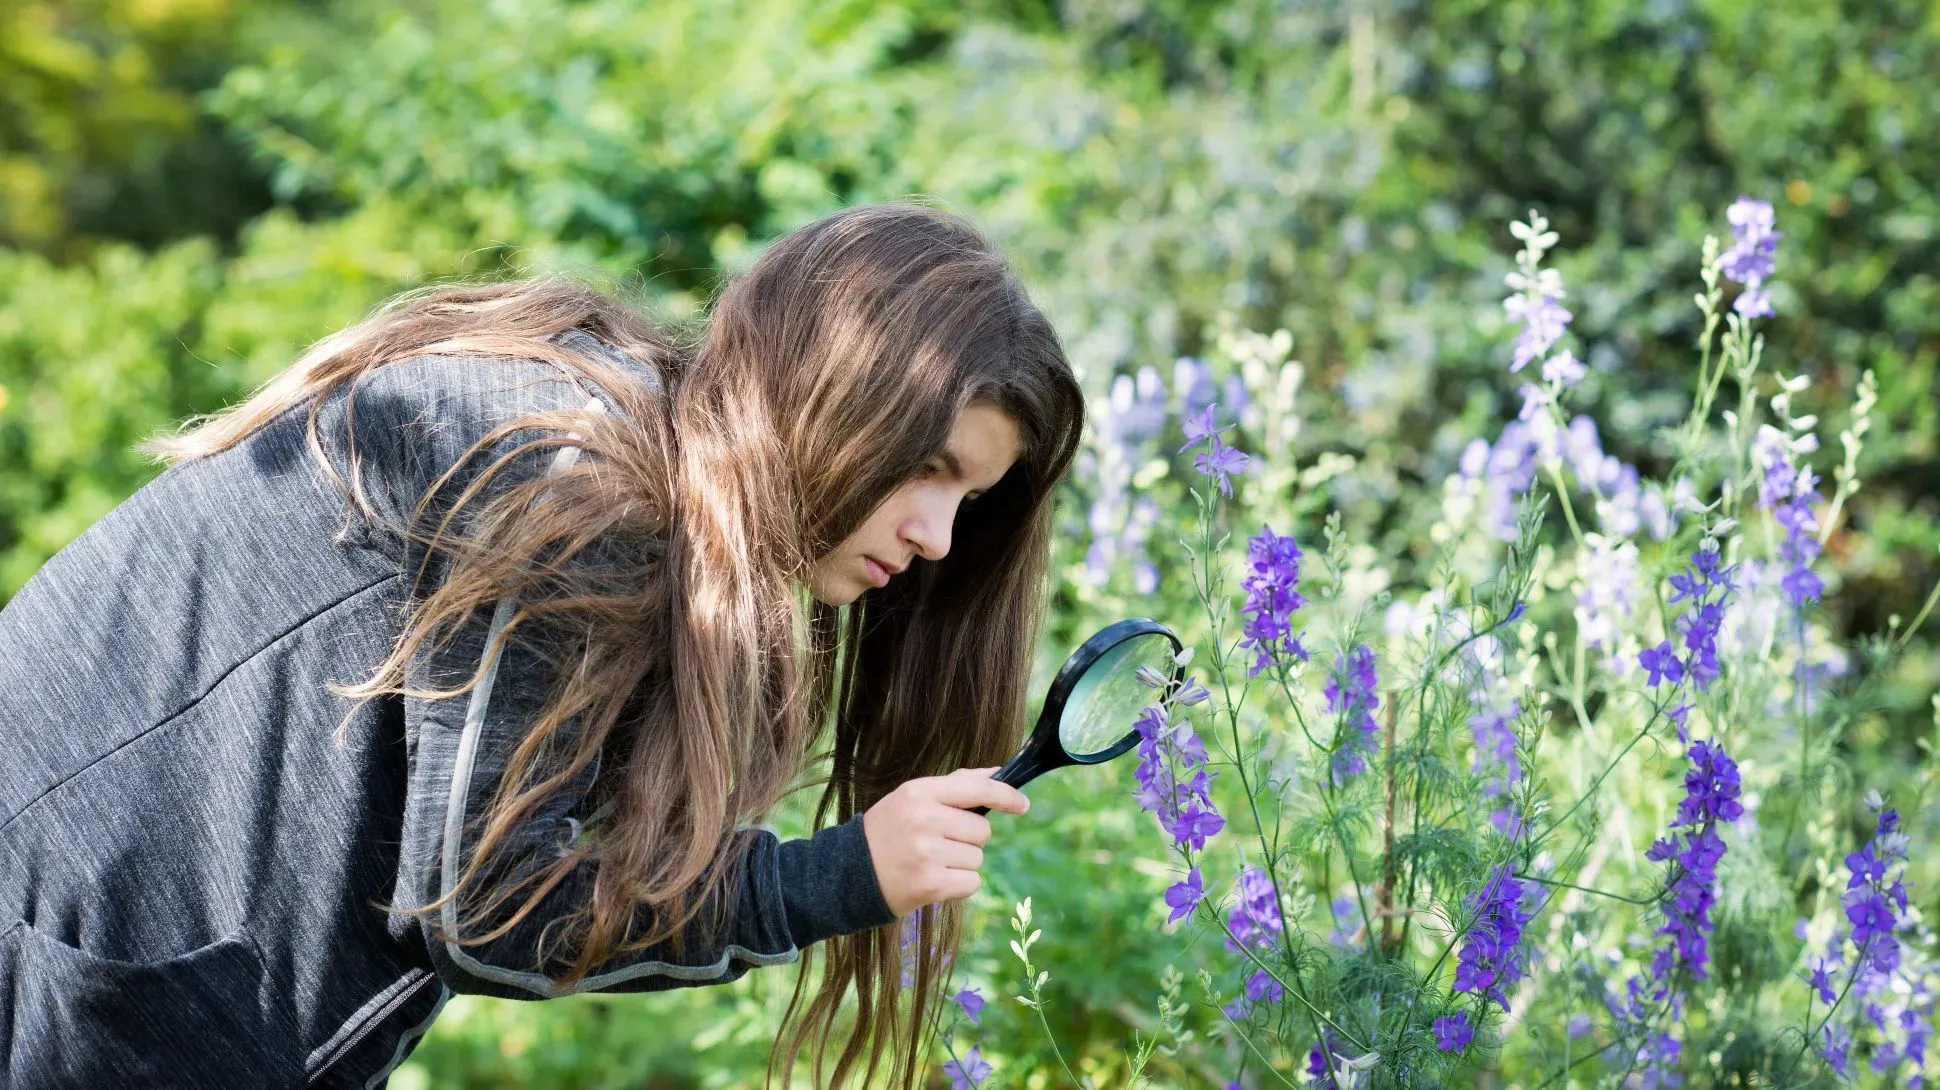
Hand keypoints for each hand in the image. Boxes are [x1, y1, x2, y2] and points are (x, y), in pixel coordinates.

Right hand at [861, 767, 1029, 916]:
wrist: (849, 873)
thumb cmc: (890, 830)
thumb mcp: (913, 798)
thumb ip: (957, 784)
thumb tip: (998, 773)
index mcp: (919, 792)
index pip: (976, 789)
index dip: (1006, 796)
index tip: (1022, 804)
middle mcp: (923, 820)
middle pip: (982, 830)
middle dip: (968, 838)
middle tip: (937, 842)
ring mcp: (926, 853)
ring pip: (977, 858)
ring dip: (961, 863)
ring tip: (930, 862)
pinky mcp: (930, 884)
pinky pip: (972, 883)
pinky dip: (959, 885)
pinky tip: (933, 880)